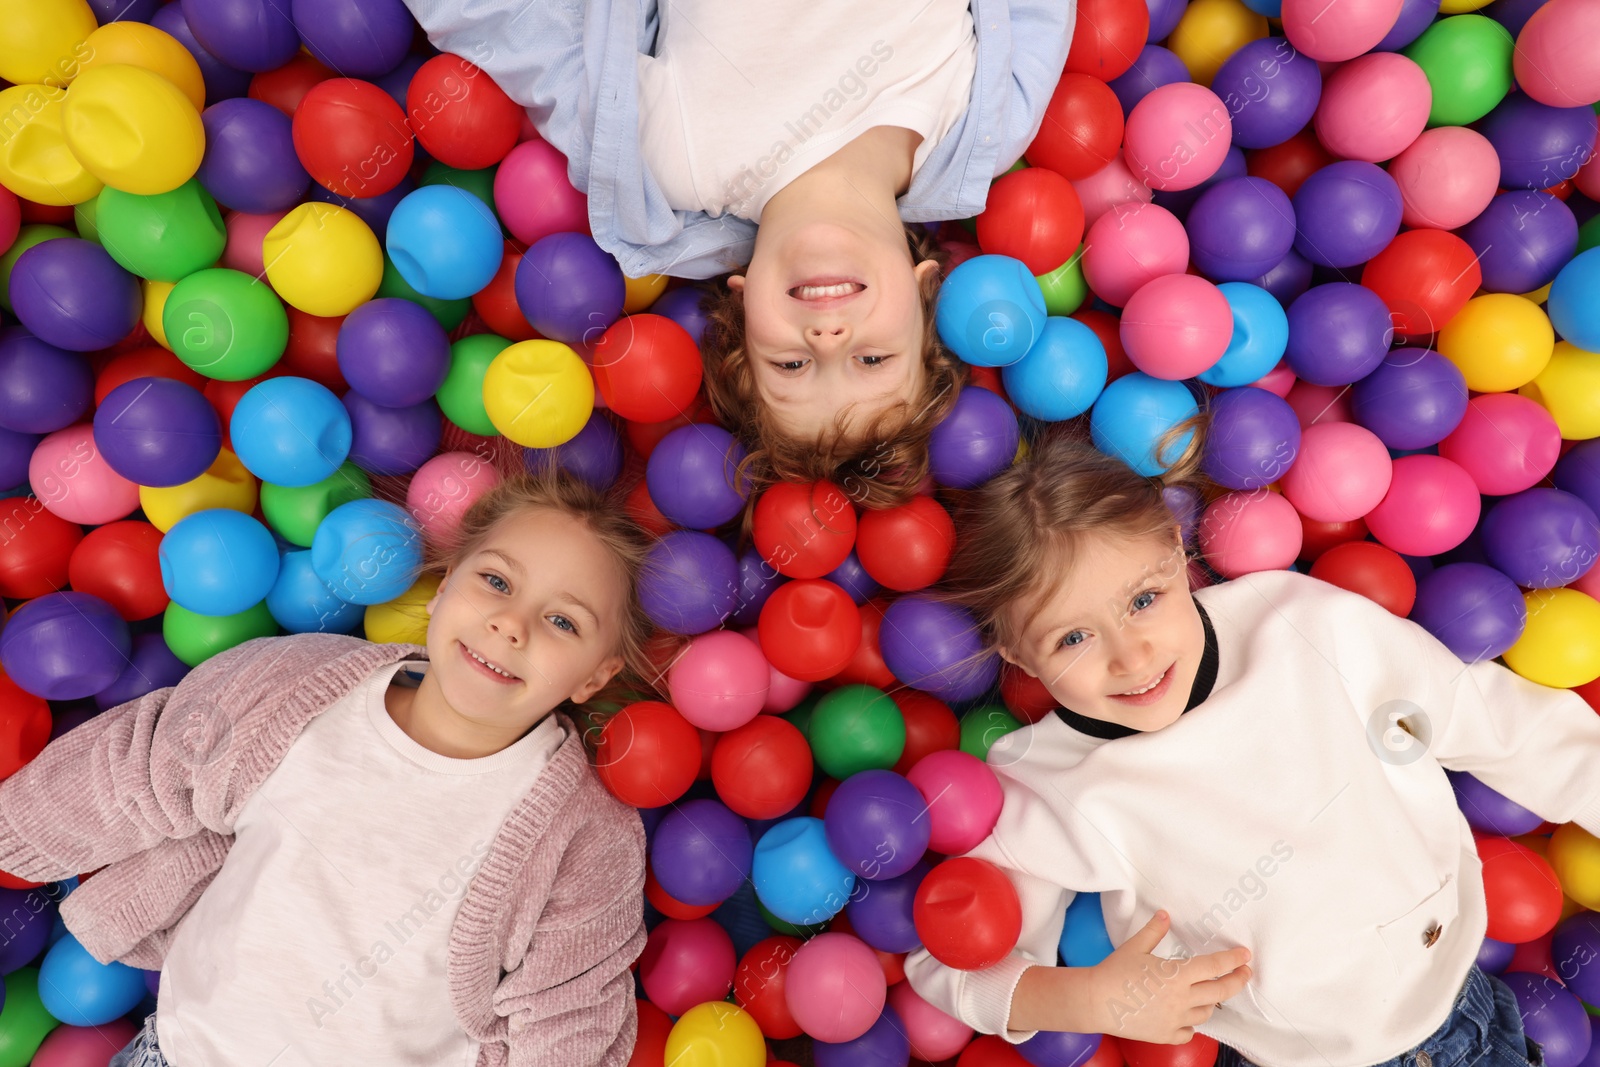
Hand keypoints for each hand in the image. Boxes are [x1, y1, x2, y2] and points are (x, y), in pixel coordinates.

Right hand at [1087, 910, 1251, 1043]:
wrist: (1094, 1001)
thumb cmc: (1113, 972)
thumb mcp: (1134, 946)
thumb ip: (1154, 931)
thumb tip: (1165, 915)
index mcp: (1177, 975)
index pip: (1215, 966)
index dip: (1233, 960)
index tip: (1245, 956)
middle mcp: (1182, 999)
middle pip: (1221, 992)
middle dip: (1237, 981)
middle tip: (1245, 973)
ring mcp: (1175, 1019)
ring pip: (1207, 1013)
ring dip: (1212, 1002)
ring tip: (1210, 993)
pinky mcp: (1166, 1034)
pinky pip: (1189, 1031)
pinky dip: (1192, 1024)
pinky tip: (1187, 1017)